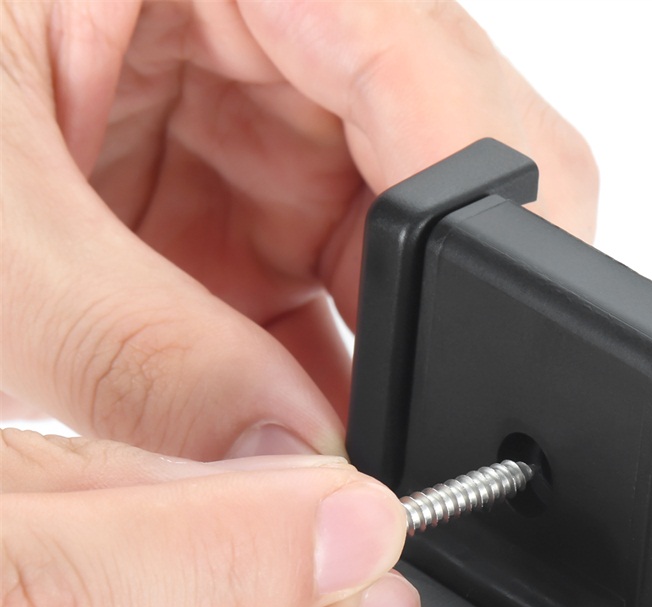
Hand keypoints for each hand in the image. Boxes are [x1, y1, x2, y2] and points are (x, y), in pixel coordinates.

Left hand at [1, 0, 597, 455]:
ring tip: (253, 410)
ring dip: (339, 354)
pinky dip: (289, 363)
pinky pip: (314, 288)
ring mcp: (270, 105)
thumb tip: (293, 472)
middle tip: (344, 443)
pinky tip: (239, 398)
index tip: (456, 386)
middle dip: (404, 327)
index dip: (464, 238)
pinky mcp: (239, 183)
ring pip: (380, 257)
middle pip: (432, 183)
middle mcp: (288, 15)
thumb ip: (145, 352)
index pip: (437, 82)